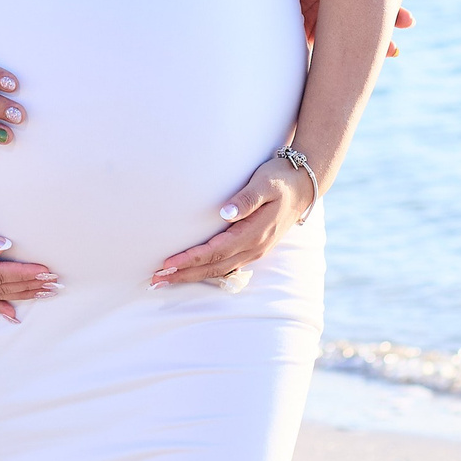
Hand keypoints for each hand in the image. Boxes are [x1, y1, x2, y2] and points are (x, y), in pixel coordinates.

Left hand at [150, 155, 313, 288]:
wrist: (305, 185)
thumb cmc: (281, 179)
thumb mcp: (265, 182)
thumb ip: (246, 199)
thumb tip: (224, 213)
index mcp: (255, 233)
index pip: (216, 251)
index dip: (191, 259)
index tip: (168, 263)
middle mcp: (254, 247)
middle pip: (214, 267)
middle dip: (184, 274)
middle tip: (156, 280)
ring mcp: (255, 250)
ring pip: (219, 270)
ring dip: (192, 276)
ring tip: (166, 280)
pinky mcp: (254, 248)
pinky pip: (227, 266)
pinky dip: (207, 272)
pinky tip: (192, 273)